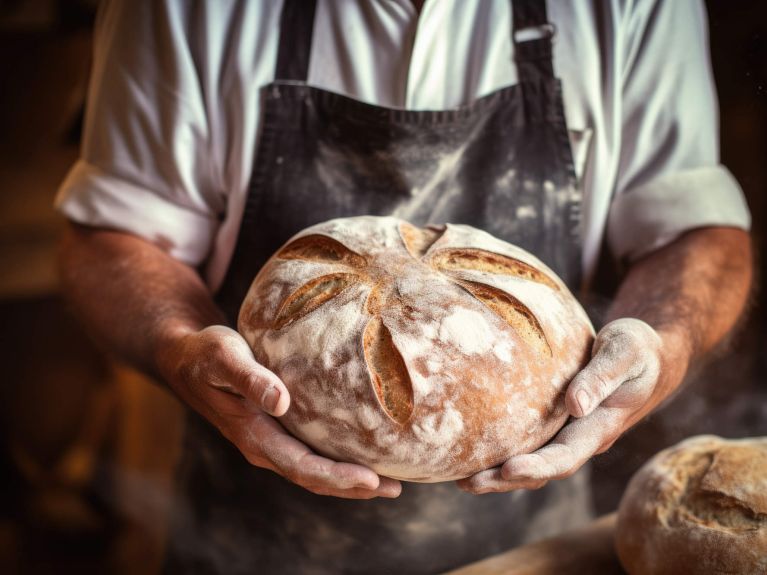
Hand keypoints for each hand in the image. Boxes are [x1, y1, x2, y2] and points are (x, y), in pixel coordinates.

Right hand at [157, 325, 401, 498]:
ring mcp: (270, 443)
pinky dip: (338, 462)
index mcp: (253, 435)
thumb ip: (250, 379)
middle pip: (313, 478)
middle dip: (354, 487)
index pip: (301, 466)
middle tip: (395, 487)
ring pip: (314, 472)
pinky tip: (363, 457)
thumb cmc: (205, 354)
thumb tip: (280, 402)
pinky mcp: (278, 432)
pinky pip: (311, 455)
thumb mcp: (223, 357)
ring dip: (350, 481)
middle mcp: (263, 447)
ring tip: (390, 483)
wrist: (187, 358)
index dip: (336, 476)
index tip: (370, 479)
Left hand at [458, 318, 686, 493]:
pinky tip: (473, 451)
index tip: (507, 470)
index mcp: (601, 427)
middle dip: (504, 480)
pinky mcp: (558, 422)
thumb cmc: (638, 347)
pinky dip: (503, 452)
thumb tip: (575, 405)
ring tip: (460, 479)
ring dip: (498, 475)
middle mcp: (583, 437)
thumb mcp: (626, 351)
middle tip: (466, 484)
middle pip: (542, 470)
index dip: (537, 467)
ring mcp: (569, 433)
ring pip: (533, 461)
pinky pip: (529, 443)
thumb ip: (602, 376)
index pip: (566, 456)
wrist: (649, 354)